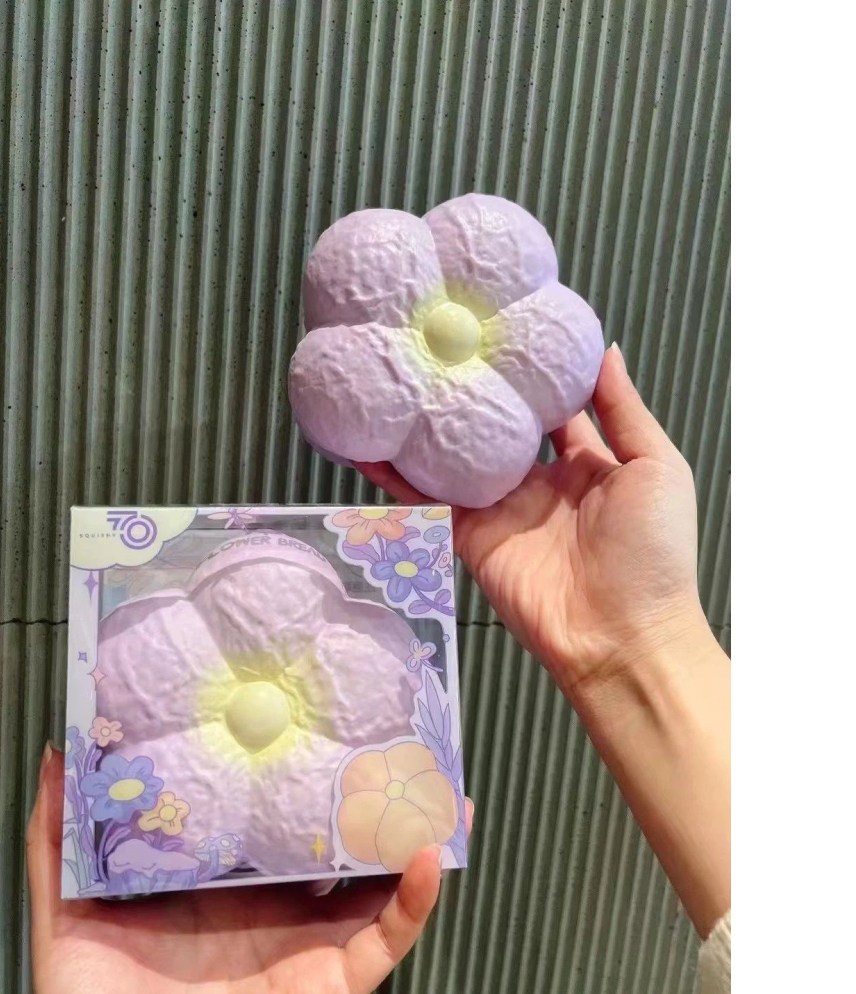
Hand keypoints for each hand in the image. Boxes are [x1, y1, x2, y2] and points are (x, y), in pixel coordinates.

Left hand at [27, 747, 473, 993]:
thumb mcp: (68, 913)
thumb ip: (60, 839)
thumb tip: (60, 754)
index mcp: (225, 876)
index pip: (271, 808)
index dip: (295, 764)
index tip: (311, 713)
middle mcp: (275, 901)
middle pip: (335, 833)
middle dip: (369, 786)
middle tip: (393, 730)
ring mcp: (308, 939)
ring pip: (376, 876)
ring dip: (413, 829)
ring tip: (435, 778)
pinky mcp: (332, 982)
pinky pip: (386, 937)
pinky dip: (415, 899)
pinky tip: (426, 854)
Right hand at [362, 344, 729, 936]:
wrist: (621, 635)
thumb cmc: (654, 552)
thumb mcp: (655, 466)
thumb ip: (623, 409)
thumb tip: (607, 349)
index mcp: (585, 462)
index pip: (546, 406)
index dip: (525, 370)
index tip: (499, 329)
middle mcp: (536, 481)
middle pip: (491, 426)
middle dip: (467, 391)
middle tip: (434, 343)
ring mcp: (498, 508)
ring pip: (451, 458)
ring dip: (422, 426)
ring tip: (390, 381)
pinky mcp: (468, 536)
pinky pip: (428, 500)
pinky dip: (395, 476)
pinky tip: (367, 443)